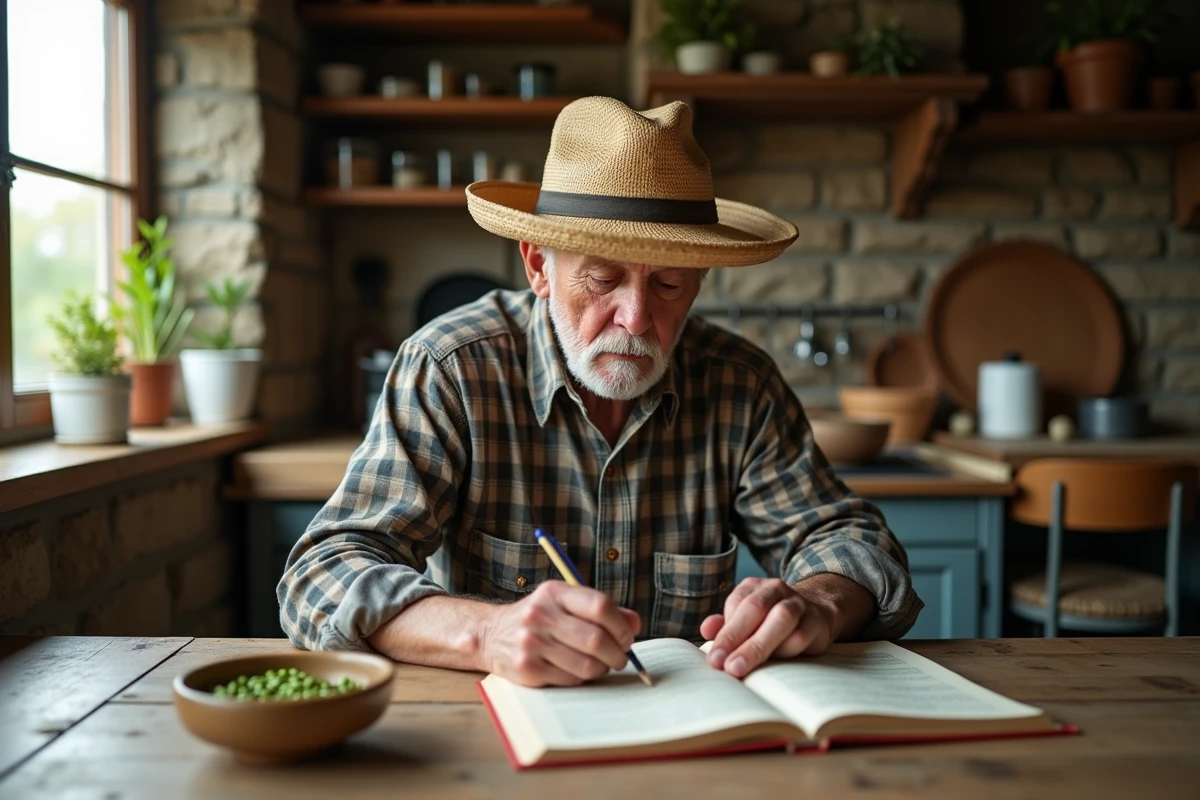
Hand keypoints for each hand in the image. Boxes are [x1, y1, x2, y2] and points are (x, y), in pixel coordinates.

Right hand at [480, 581, 640, 686]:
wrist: (491, 635)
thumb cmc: (540, 619)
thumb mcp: (565, 603)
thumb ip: (601, 610)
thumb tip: (635, 624)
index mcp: (554, 593)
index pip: (600, 606)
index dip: (621, 625)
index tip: (628, 637)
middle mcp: (540, 615)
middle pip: (596, 639)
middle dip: (618, 653)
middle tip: (621, 658)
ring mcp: (531, 643)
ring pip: (587, 665)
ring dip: (602, 669)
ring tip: (600, 665)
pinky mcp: (527, 669)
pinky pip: (571, 680)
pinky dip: (581, 679)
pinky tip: (576, 670)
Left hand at [700, 577, 836, 678]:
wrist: (817, 612)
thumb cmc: (771, 622)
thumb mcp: (746, 620)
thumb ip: (725, 625)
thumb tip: (706, 630)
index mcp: (753, 587)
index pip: (736, 604)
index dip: (724, 632)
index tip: (714, 658)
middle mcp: (776, 589)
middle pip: (755, 608)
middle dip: (736, 637)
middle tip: (723, 665)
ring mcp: (799, 603)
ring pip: (782, 618)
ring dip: (759, 645)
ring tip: (740, 668)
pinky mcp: (817, 621)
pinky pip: (802, 634)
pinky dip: (787, 650)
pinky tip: (774, 665)